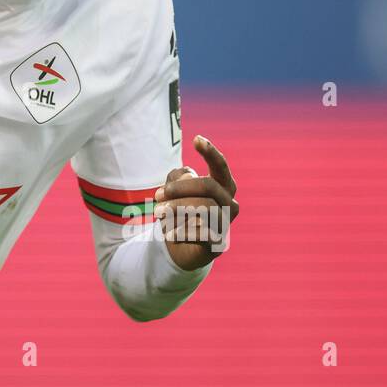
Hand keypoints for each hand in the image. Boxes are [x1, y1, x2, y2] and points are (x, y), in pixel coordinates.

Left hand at [154, 135, 239, 270]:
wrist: (180, 247)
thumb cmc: (180, 211)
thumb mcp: (174, 190)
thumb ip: (178, 178)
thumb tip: (186, 177)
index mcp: (223, 187)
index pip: (220, 166)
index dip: (211, 152)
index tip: (196, 138)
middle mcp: (230, 204)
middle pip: (207, 185)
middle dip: (179, 188)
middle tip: (156, 196)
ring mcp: (226, 224)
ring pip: (203, 208)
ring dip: (175, 209)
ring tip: (157, 213)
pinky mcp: (217, 244)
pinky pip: (200, 232)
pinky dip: (180, 231)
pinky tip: (168, 233)